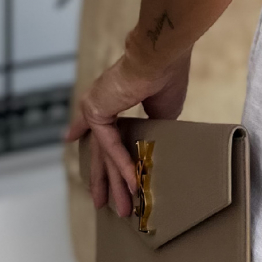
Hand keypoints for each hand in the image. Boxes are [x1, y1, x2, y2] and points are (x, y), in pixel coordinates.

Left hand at [64, 52, 191, 216]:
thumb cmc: (166, 74)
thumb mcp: (162, 108)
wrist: (160, 54)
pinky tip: (132, 183)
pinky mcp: (97, 112)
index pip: (106, 133)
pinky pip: (110, 147)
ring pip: (104, 155)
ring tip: (122, 208)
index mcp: (114, 99)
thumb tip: (155, 144)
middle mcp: (100, 104)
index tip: (98, 165)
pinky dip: (123, 166)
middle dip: (107, 181)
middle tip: (108, 205)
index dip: (104, 152)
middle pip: (101, 152)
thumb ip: (152, 127)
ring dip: (115, 183)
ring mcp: (95, 108)